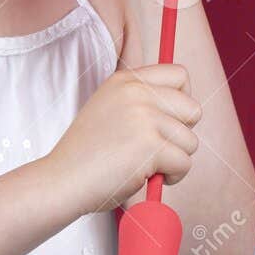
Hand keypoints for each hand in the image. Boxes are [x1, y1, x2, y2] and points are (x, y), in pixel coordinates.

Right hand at [46, 64, 202, 213]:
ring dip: (175, 159)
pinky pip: (184, 163)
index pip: (180, 75)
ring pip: (190, 140)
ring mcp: (144, 117)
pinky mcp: (150, 145)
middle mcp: (136, 92)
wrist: (62, 180)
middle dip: (182, 134)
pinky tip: (145, 176)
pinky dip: (172, 176)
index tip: (172, 121)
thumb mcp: (108, 109)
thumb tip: (186, 107)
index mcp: (126, 80)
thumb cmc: (86, 155)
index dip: (184, 101)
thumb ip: (139, 101)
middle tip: (157, 149)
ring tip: (145, 165)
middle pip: (193, 108)